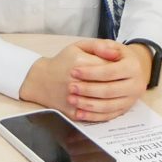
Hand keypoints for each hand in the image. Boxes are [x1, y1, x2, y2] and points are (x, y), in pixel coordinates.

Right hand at [19, 39, 148, 122]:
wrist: (41, 80)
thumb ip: (99, 46)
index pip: (109, 67)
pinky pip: (95, 116)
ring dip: (114, 99)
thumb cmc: (63, 62)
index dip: (118, 67)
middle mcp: (76, 83)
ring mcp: (74, 100)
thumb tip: (116, 53)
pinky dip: (105, 111)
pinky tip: (109, 104)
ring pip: (104, 103)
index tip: (119, 66)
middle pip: (109, 86)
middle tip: (120, 80)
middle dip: (117, 84)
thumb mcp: (78, 46)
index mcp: (80, 63)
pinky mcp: (73, 113)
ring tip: (116, 92)